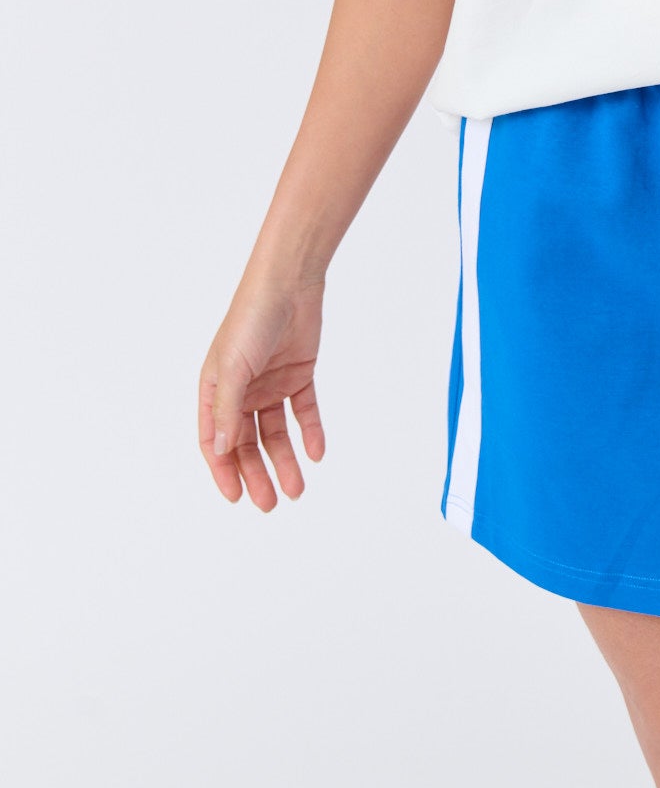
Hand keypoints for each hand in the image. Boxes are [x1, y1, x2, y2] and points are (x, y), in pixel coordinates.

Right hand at [199, 266, 326, 509]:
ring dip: (285, 460)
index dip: (224, 471)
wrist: (289, 284)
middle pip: (247, 444)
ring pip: (275, 433)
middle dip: (257, 474)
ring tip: (297, 489)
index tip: (236, 498)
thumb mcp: (232, 368)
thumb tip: (223, 451)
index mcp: (215, 390)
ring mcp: (270, 384)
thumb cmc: (250, 319)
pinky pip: (303, 411)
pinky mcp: (298, 375)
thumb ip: (228, 410)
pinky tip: (316, 453)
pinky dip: (310, 432)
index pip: (216, 442)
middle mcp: (241, 390)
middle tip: (271, 503)